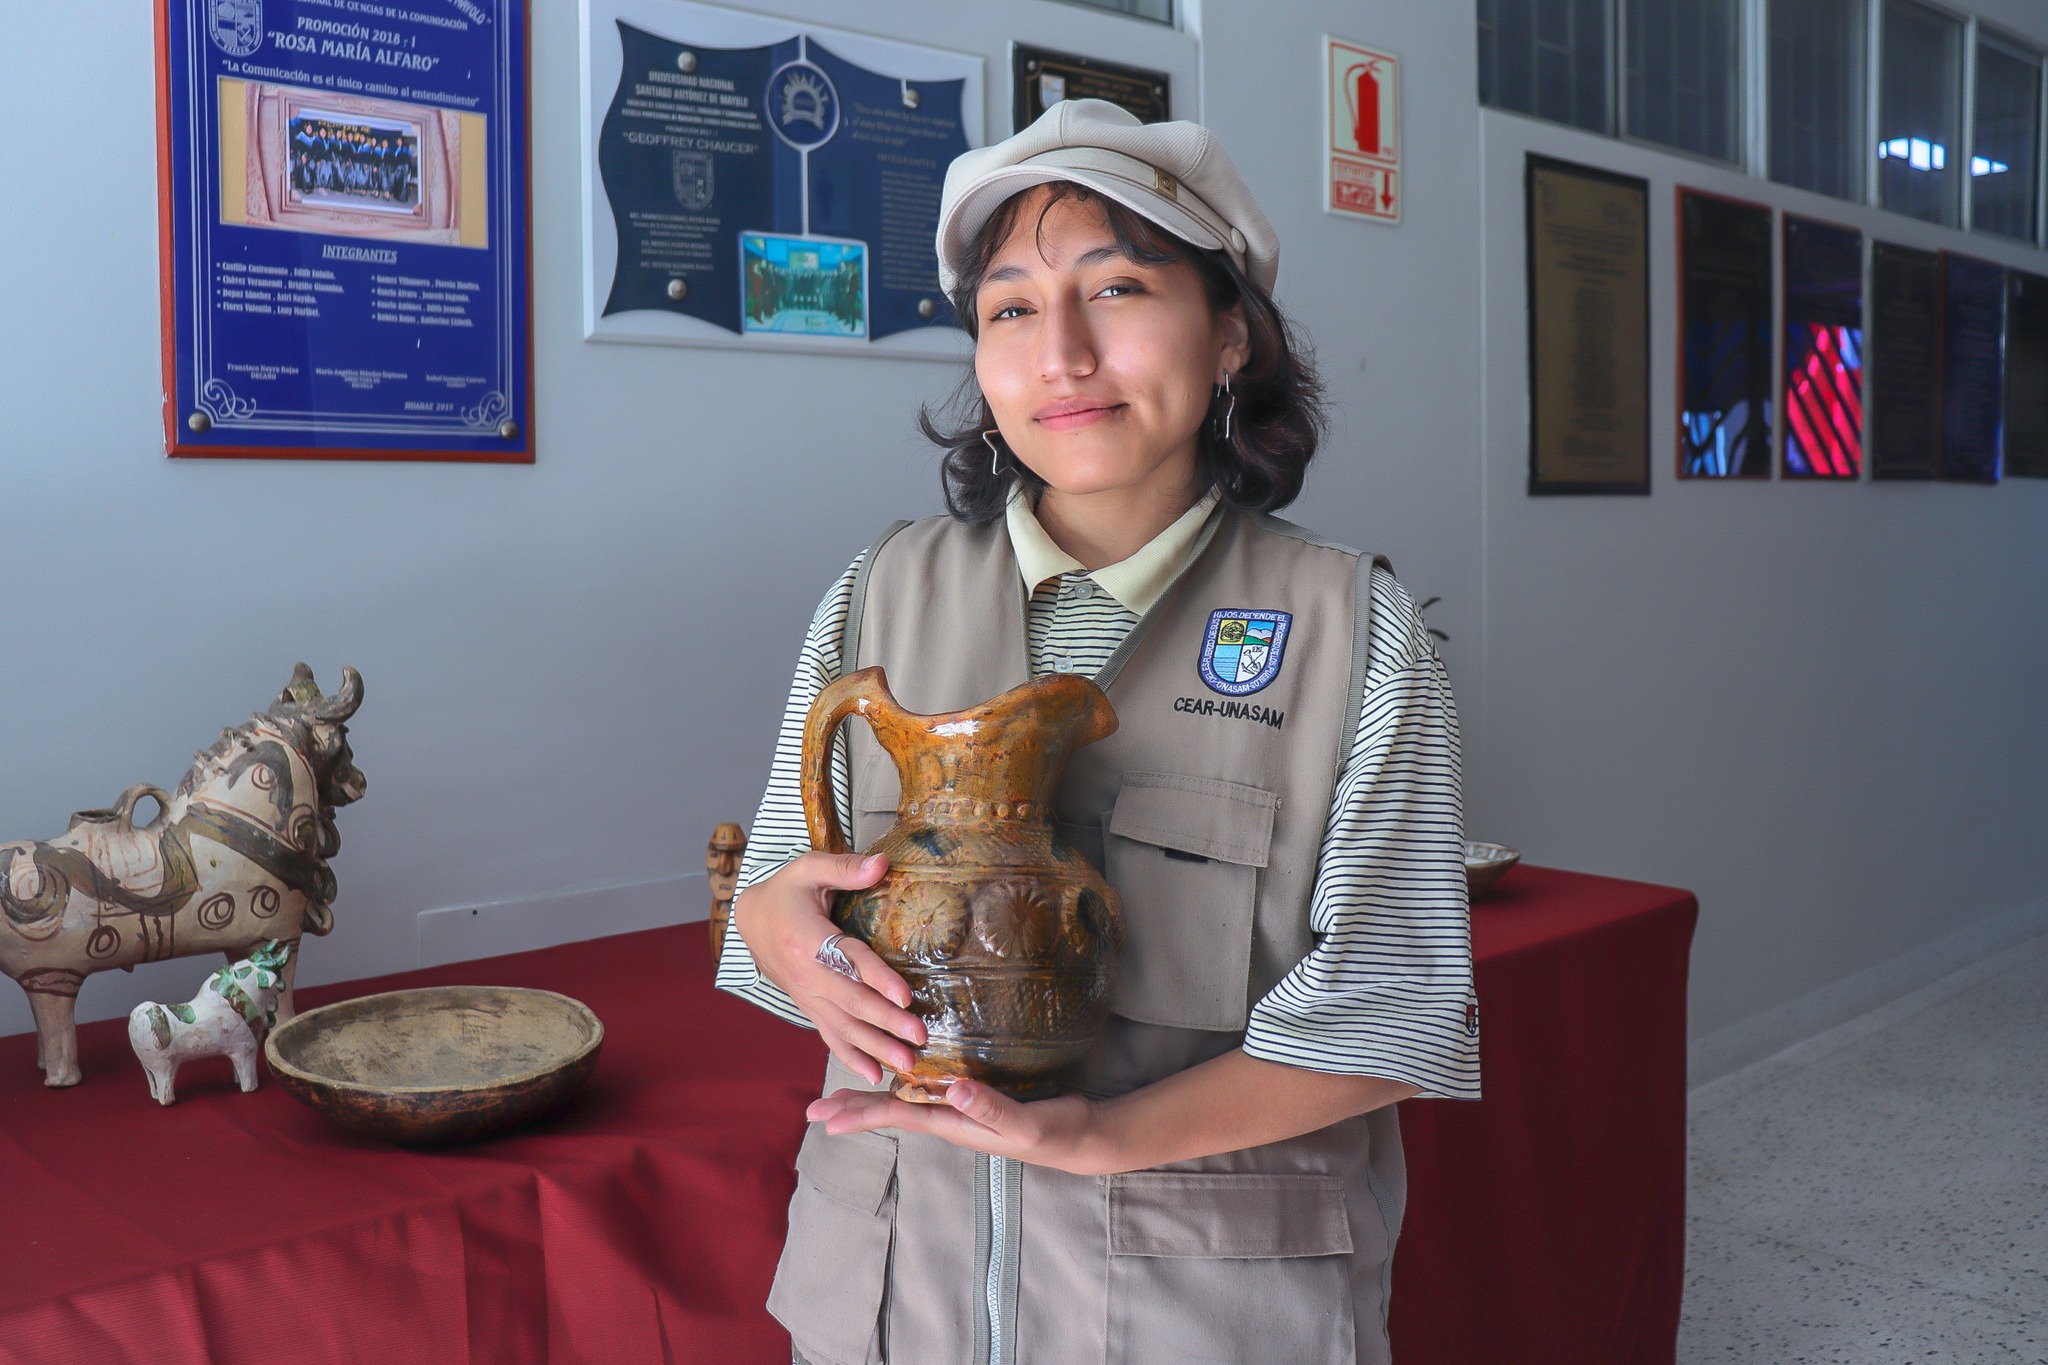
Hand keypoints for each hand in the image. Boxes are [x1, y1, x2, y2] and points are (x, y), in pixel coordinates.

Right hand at [732, 852, 926, 1084]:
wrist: (751, 920)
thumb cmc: (786, 891)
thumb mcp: (809, 868)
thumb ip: (845, 867)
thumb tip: (883, 863)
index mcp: (807, 939)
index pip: (849, 961)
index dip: (877, 979)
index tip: (905, 997)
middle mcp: (806, 974)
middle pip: (851, 1002)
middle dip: (887, 1023)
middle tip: (919, 1038)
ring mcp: (806, 996)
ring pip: (843, 1027)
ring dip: (876, 1047)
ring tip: (907, 1063)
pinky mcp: (809, 1007)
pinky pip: (830, 1035)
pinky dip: (851, 1056)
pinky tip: (875, 1075)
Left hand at [806, 1081, 1111, 1175]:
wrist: (1078, 1138)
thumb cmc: (1053, 1132)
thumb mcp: (1024, 1122)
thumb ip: (991, 1108)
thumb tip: (953, 1089)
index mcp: (953, 1124)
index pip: (897, 1116)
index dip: (861, 1113)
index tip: (825, 1117)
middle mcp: (949, 1118)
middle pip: (891, 1112)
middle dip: (852, 1109)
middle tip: (813, 1110)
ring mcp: (960, 1109)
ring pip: (904, 1103)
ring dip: (871, 1099)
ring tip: (840, 1097)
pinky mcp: (973, 1098)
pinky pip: (926, 1092)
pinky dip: (903, 1084)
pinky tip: (899, 1078)